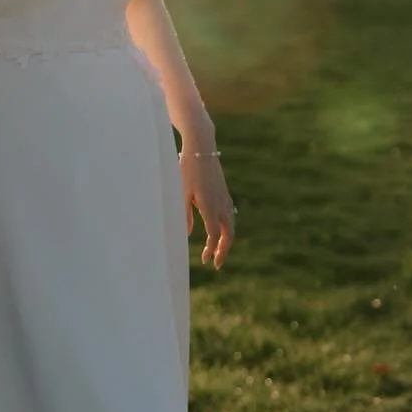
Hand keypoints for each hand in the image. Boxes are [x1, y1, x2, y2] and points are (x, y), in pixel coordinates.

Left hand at [181, 149, 235, 269]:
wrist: (201, 147)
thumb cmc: (187, 169)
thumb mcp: (181, 192)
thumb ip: (184, 214)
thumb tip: (187, 234)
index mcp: (209, 205)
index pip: (214, 235)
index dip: (211, 250)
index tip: (205, 260)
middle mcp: (221, 203)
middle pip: (228, 233)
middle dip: (224, 250)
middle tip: (217, 264)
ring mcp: (224, 197)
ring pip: (230, 224)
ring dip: (226, 240)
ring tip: (219, 251)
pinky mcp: (224, 192)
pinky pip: (229, 215)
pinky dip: (227, 227)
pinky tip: (221, 230)